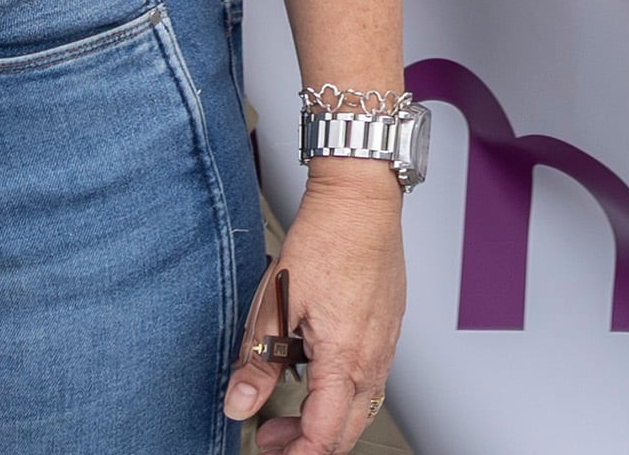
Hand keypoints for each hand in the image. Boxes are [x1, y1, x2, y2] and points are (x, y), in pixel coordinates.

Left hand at [226, 170, 405, 452]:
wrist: (360, 200)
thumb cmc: (325, 239)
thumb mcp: (275, 304)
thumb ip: (258, 361)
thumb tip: (239, 404)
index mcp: (345, 357)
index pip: (323, 435)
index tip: (268, 451)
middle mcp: (373, 357)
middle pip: (347, 431)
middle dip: (307, 446)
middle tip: (271, 437)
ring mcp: (387, 343)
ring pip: (361, 407)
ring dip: (326, 420)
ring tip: (289, 408)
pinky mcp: (389, 328)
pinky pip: (372, 379)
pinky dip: (343, 394)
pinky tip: (319, 374)